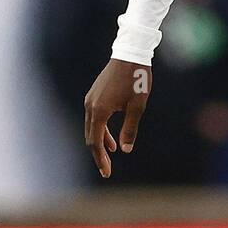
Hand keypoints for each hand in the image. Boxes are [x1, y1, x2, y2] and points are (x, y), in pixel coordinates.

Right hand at [84, 58, 151, 177]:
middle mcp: (90, 106)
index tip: (107, 173)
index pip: (96, 142)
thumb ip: (130, 129)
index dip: (100, 160)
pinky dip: (101, 129)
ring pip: (91, 127)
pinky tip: (110, 137)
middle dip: (98, 154)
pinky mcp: (94, 94)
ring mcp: (90, 99)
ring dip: (100, 141)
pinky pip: (94, 117)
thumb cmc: (136, 80)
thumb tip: (125, 149)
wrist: (130, 54)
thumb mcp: (137, 107)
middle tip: (107, 170)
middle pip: (90, 137)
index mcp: (99, 111)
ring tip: (111, 154)